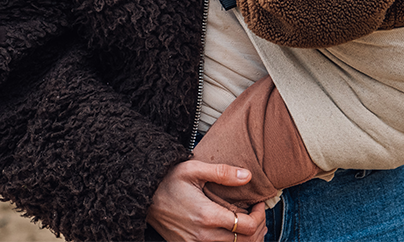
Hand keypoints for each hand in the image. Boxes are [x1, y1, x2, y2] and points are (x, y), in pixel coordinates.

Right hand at [147, 159, 266, 241]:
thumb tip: (247, 175)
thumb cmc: (168, 180)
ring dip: (248, 238)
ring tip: (251, 222)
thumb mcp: (194, 170)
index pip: (247, 227)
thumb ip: (222, 172)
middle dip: (258, 227)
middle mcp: (202, 236)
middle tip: (259, 212)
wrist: (143, 197)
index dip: (260, 216)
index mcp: (207, 216)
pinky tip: (234, 232)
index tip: (259, 203)